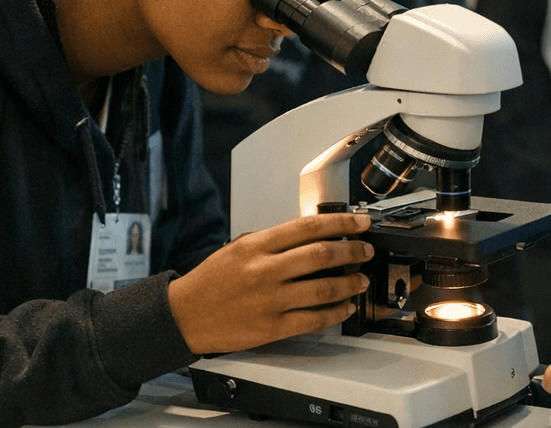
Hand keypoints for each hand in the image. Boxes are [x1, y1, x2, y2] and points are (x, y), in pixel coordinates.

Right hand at [167, 212, 372, 354]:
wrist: (185, 315)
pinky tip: (344, 308)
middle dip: (352, 251)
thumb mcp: (238, 247)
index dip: (341, 223)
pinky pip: (313, 320)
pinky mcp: (272, 327)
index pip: (308, 227)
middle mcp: (266, 271)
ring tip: (361, 280)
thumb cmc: (211, 281)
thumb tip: (310, 236)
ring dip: (349, 283)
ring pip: (323, 289)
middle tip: (366, 251)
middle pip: (321, 255)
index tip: (360, 223)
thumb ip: (273, 241)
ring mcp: (271, 300)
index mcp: (257, 246)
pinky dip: (334, 313)